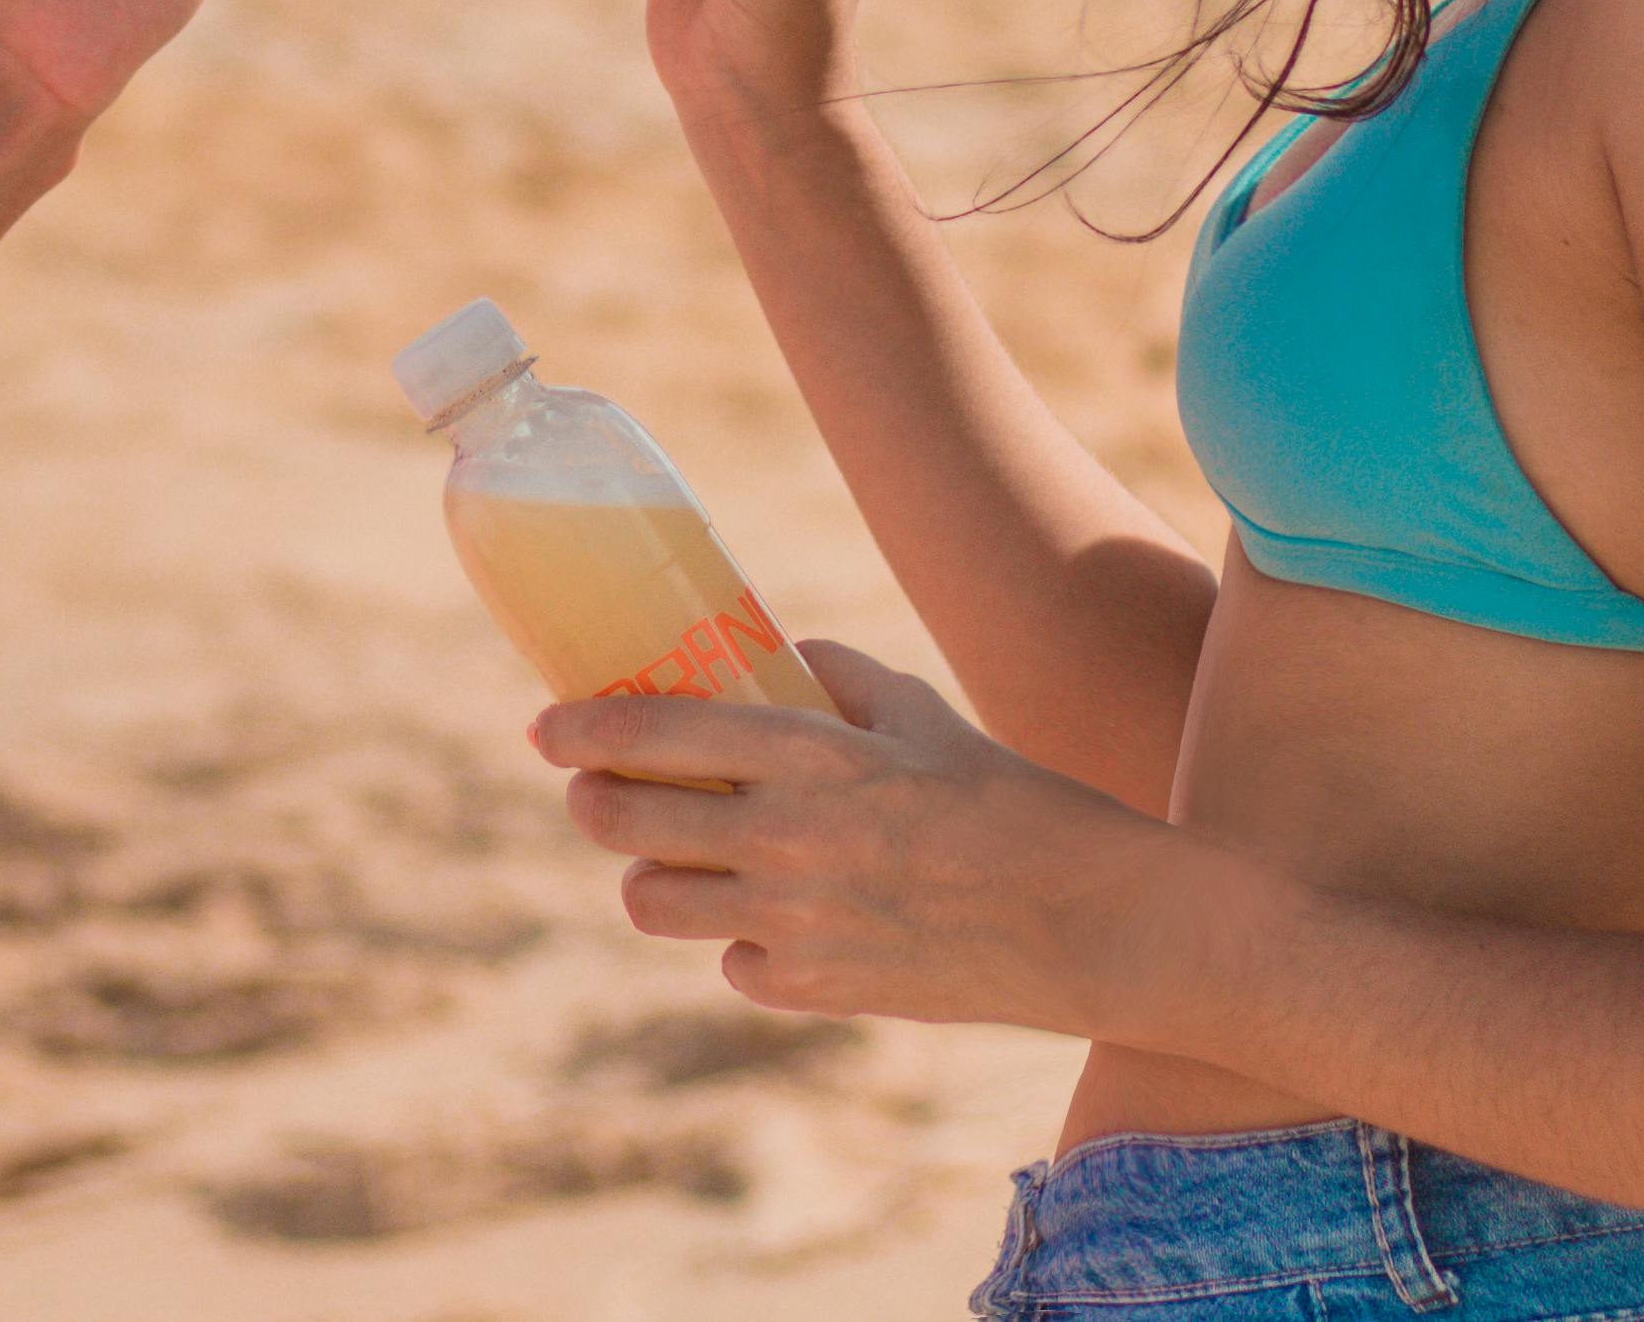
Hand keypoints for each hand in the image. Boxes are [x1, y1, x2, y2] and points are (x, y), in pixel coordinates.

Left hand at [536, 643, 1167, 1035]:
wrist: (1097, 927)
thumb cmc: (1017, 805)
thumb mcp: (926, 715)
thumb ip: (840, 677)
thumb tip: (777, 653)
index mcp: (813, 756)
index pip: (655, 734)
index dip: (581, 730)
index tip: (546, 728)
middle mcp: (788, 839)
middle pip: (624, 824)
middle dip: (593, 803)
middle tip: (595, 793)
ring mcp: (796, 923)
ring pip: (654, 904)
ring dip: (652, 879)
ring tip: (672, 861)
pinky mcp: (817, 991)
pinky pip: (733, 963)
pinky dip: (741, 942)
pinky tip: (776, 918)